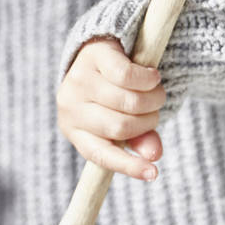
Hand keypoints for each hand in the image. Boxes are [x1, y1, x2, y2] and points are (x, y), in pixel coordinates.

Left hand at [57, 38, 166, 179]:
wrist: (99, 50)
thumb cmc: (111, 94)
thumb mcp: (122, 119)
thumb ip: (139, 139)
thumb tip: (154, 156)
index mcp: (74, 130)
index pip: (100, 154)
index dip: (128, 165)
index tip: (153, 173)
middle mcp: (69, 107)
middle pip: (122, 127)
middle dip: (149, 120)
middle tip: (155, 108)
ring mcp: (78, 81)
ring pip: (129, 102)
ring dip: (154, 99)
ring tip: (155, 92)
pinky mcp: (92, 57)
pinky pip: (128, 76)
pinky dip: (149, 79)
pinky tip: (151, 76)